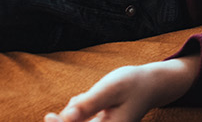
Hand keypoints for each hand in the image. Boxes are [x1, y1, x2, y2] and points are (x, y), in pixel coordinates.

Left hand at [43, 55, 199, 121]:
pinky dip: (78, 115)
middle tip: (50, 114)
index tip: (49, 116)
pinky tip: (84, 101)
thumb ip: (89, 103)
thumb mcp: (111, 88)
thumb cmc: (133, 83)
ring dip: (72, 116)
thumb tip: (66, 117)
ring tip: (78, 101)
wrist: (152, 84)